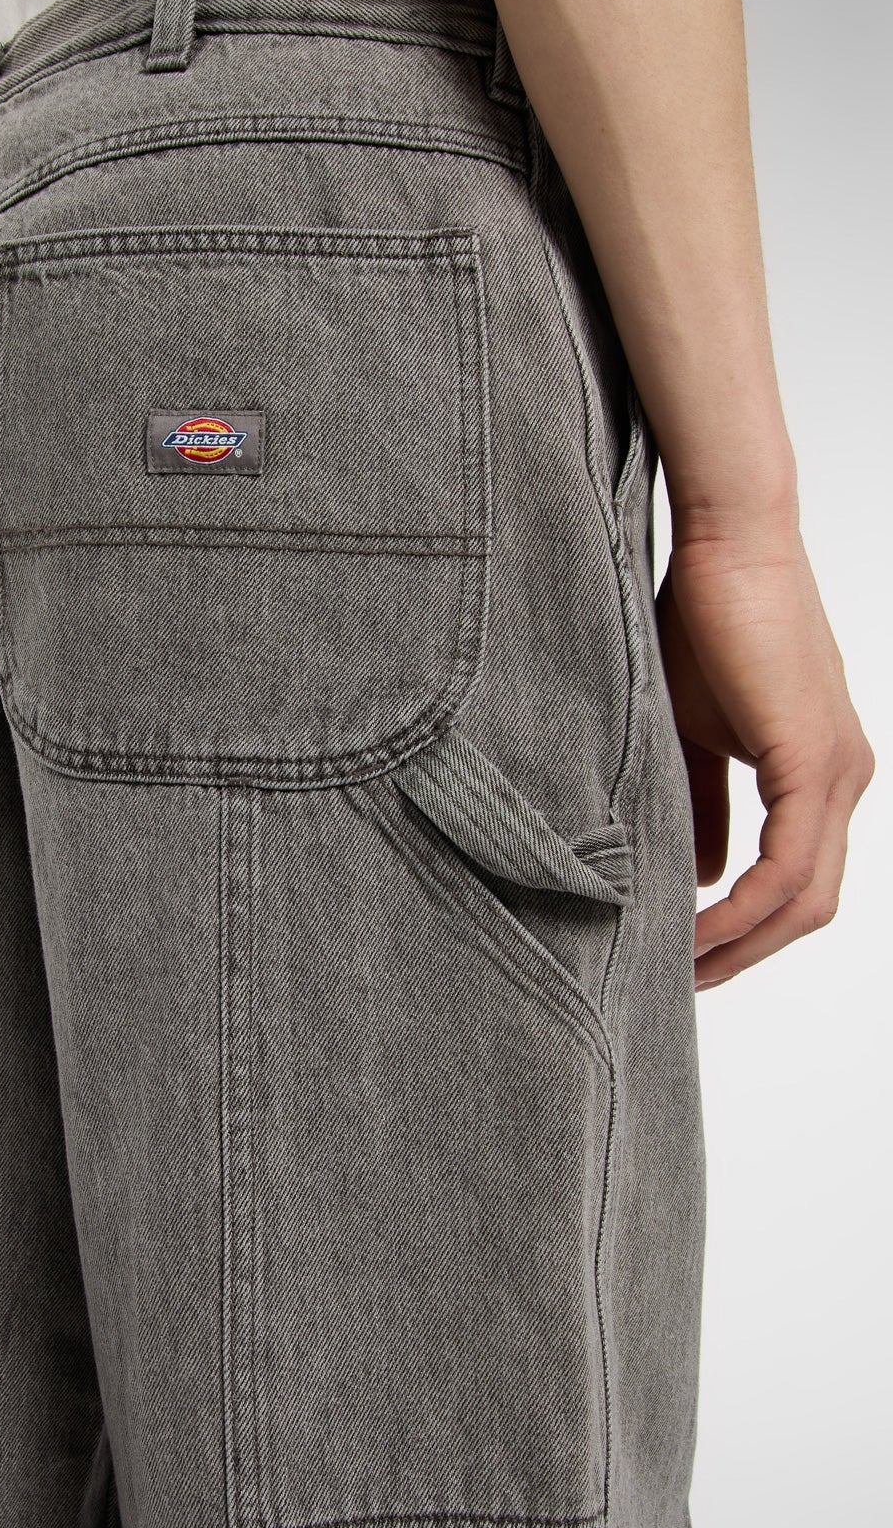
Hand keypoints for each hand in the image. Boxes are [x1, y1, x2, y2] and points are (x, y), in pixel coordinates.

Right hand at [654, 521, 873, 989]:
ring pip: (807, 897)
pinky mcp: (815, 761)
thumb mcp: (693, 734)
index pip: (797, 882)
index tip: (688, 954)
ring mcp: (839, 773)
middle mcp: (845, 780)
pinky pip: (788, 866)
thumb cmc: (706, 623)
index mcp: (820, 773)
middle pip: (811, 906)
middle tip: (685, 981)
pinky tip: (697, 923)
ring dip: (744, 943)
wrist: (727, 545)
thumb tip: (702, 874)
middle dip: (748, 954)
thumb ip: (703, 805)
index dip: (747, 930)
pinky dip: (743, 908)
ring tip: (683, 967)